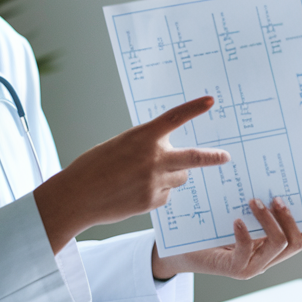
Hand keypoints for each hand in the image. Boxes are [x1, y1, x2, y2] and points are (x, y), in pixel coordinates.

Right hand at [33, 96, 229, 252]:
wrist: (76, 196)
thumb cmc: (94, 167)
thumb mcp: (120, 146)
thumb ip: (146, 147)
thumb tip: (170, 158)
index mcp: (142, 137)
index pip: (174, 118)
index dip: (194, 108)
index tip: (211, 100)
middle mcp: (152, 158)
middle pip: (193, 158)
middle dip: (212, 158)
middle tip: (225, 157)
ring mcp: (154, 181)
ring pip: (179, 177)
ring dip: (171, 176)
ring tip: (145, 177)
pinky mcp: (152, 201)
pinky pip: (166, 195)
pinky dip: (156, 193)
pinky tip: (135, 192)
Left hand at [150, 197, 301, 279]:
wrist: (180, 250)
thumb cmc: (207, 232)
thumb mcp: (235, 217)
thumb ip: (254, 211)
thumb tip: (271, 187)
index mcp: (268, 249)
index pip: (298, 242)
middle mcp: (264, 260)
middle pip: (293, 243)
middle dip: (290, 219)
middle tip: (277, 198)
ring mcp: (250, 267)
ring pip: (276, 246)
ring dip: (270, 222)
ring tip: (255, 202)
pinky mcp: (233, 269)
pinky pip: (246, 252)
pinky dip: (245, 234)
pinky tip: (237, 220)